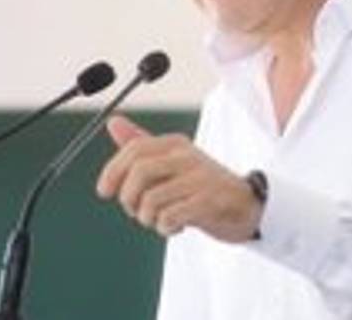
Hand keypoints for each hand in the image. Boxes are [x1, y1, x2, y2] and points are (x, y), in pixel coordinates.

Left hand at [95, 115, 261, 242]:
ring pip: (151, 199)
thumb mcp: (172, 162)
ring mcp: (200, 179)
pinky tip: (175, 227)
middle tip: (136, 211)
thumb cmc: (202, 185)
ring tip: (159, 220)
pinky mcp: (209, 202)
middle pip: (139, 172)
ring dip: (147, 218)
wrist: (247, 206)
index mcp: (175, 144)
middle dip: (128, 197)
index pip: (134, 150)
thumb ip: (142, 145)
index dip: (112, 171)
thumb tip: (113, 123)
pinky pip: (170, 216)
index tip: (104, 192)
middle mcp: (187, 157)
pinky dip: (165, 227)